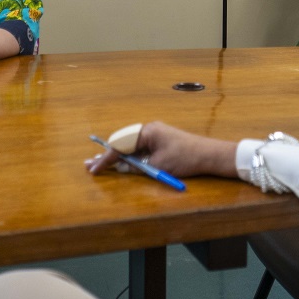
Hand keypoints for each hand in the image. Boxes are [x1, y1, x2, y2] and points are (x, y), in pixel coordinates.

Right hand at [86, 121, 238, 178]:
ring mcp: (155, 135)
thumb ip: (136, 167)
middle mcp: (150, 130)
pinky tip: (120, 162)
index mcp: (148, 131)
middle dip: (107, 155)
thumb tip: (119, 169)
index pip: (121, 145)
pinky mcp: (161, 141)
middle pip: (123, 143)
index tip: (94, 168)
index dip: (107, 159)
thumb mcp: (158, 166)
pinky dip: (129, 156)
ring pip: (130, 146)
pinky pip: (139, 148)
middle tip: (90, 165)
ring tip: (99, 164)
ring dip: (117, 156)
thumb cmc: (184, 159)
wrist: (209, 155)